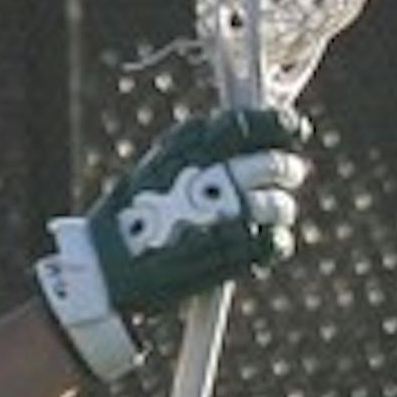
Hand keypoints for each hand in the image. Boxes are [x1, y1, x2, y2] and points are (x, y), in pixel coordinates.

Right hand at [34, 105, 308, 380]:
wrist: (103, 273)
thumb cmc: (129, 220)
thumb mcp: (153, 171)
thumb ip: (196, 150)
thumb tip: (239, 128)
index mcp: (187, 148)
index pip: (247, 123)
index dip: (278, 123)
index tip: (293, 128)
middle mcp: (210, 175)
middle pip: (272, 164)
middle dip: (286, 170)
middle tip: (288, 176)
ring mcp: (224, 213)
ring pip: (276, 204)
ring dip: (280, 210)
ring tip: (271, 218)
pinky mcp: (230, 254)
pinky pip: (272, 242)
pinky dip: (275, 244)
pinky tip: (269, 246)